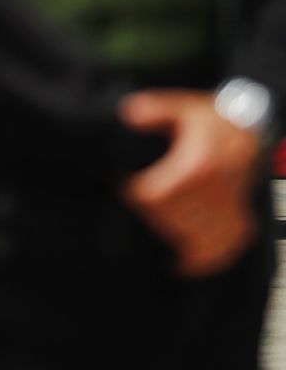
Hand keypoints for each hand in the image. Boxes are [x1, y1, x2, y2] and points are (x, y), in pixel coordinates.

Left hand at [118, 89, 262, 277]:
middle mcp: (217, 191)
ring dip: (169, 235)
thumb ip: (154, 110)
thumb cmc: (213, 120)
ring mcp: (231, 209)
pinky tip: (182, 265)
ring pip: (195, 238)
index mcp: (199, 165)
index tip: (123, 187)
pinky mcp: (240, 220)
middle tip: (134, 204)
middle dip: (148, 214)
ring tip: (152, 224)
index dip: (134, 195)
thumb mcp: (181, 107)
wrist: (250, 130)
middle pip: (172, 219)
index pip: (158, 195)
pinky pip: (224, 249)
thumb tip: (129, 115)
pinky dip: (204, 261)